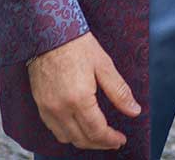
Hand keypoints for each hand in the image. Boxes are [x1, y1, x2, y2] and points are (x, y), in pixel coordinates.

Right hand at [27, 32, 140, 150]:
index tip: (121, 139)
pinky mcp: (39, 104)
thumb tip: (134, 111)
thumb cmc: (77, 44)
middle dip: (100, 143)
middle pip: (81, 139)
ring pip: (66, 138)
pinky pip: (53, 128)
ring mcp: (47, 108)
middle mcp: (60, 108)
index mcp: (79, 99)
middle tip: (113, 140)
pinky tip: (77, 125)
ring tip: (97, 135)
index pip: (97, 131)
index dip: (111, 139)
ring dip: (83, 140)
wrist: (48, 31)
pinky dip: (67, 133)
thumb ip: (119, 92)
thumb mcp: (104, 65)